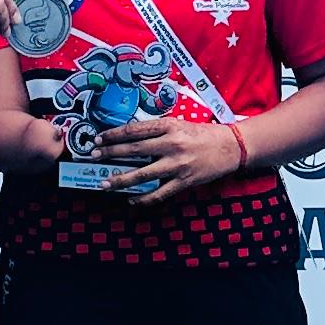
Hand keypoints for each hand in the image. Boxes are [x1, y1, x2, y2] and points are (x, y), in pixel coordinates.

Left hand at [93, 117, 239, 199]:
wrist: (232, 147)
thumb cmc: (204, 133)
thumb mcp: (180, 124)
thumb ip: (157, 130)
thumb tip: (130, 137)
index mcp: (169, 126)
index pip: (135, 129)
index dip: (114, 134)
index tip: (99, 138)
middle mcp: (171, 144)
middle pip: (134, 149)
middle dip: (110, 153)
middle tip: (93, 156)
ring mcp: (177, 164)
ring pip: (143, 173)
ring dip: (121, 179)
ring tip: (104, 182)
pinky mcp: (184, 181)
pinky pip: (159, 193)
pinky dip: (143, 198)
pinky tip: (131, 201)